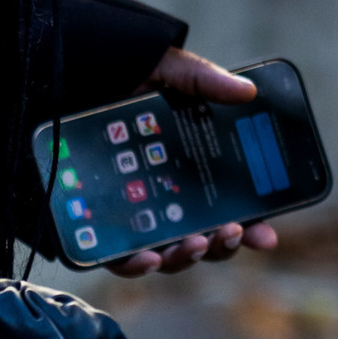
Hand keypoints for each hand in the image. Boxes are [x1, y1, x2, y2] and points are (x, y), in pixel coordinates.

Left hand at [107, 49, 279, 277]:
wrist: (71, 81)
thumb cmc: (125, 80)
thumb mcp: (170, 73)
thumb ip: (204, 82)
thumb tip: (247, 92)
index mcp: (193, 176)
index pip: (230, 211)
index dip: (252, 228)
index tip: (267, 236)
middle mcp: (169, 204)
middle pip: (204, 241)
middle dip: (223, 245)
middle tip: (232, 232)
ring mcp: (137, 220)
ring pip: (168, 256)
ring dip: (187, 256)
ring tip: (198, 242)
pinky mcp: (102, 231)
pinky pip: (121, 260)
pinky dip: (138, 265)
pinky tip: (151, 257)